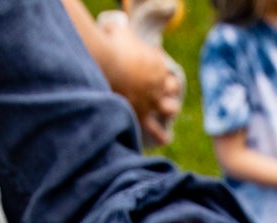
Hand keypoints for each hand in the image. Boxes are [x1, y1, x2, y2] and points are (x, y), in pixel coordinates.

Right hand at [95, 14, 183, 144]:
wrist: (103, 62)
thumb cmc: (109, 43)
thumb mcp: (119, 30)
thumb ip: (123, 32)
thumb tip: (115, 28)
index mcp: (157, 61)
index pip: (163, 67)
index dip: (157, 67)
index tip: (145, 68)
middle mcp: (160, 81)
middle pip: (173, 87)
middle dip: (168, 88)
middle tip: (160, 90)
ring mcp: (153, 100)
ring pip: (171, 108)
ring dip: (169, 109)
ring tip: (166, 112)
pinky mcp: (143, 115)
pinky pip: (157, 131)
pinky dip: (161, 135)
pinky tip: (164, 139)